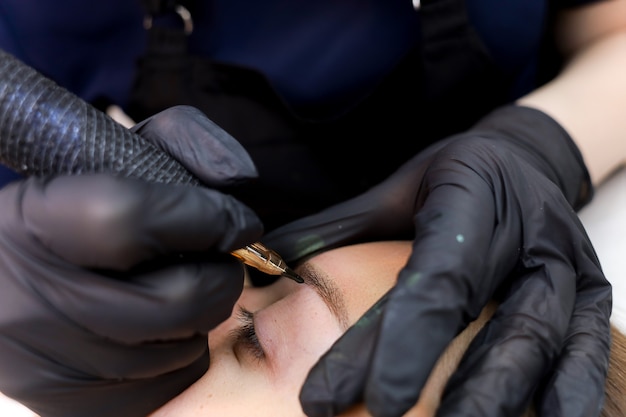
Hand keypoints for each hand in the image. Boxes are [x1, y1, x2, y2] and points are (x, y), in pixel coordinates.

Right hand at [0, 106, 262, 416]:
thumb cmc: (68, 215)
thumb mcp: (109, 162)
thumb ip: (179, 144)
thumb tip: (241, 180)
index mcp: (36, 224)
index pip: (132, 219)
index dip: (207, 219)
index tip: (241, 223)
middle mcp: (34, 304)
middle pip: (172, 300)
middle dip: (223, 277)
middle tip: (226, 261)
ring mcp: (51, 364)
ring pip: (178, 348)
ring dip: (207, 314)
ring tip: (192, 289)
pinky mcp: (68, 403)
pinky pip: (165, 386)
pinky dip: (186, 353)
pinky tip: (170, 329)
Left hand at [263, 105, 611, 416]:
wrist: (525, 157)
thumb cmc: (452, 177)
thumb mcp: (396, 188)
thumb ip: (339, 226)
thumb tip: (269, 257)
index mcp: (470, 197)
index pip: (435, 276)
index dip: (399, 340)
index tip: (358, 398)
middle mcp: (527, 233)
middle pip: (492, 318)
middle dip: (454, 387)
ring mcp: (566, 264)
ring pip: (543, 339)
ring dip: (505, 398)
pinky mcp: (592, 289)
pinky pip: (591, 345)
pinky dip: (576, 391)